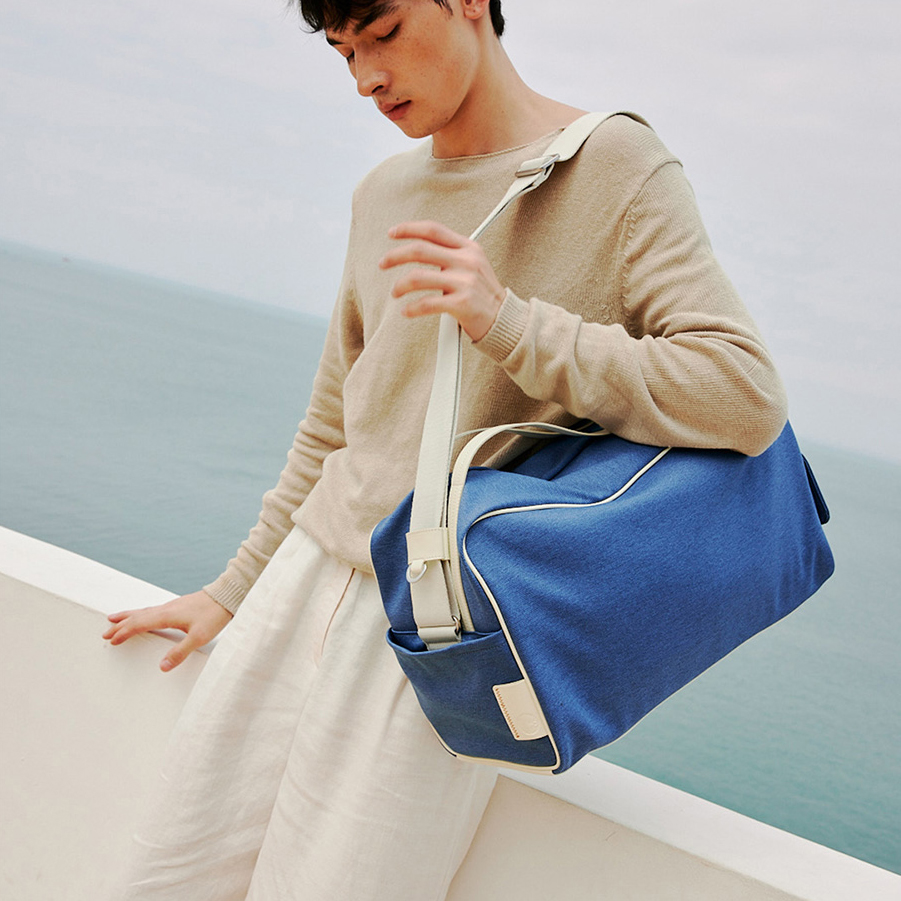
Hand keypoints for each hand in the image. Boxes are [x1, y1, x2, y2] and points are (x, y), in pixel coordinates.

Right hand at [103, 590, 232, 671]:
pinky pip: (152, 609)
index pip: (139, 624)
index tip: (111, 640)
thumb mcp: (199, 638)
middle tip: (105, 632)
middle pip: (137, 616)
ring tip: (114, 618)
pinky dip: (141, 613)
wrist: (227, 596)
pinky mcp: (178, 605)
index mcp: (166, 616)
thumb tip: (161, 667)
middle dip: (120, 624)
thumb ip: (179, 653)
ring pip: (144, 611)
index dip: (124, 633)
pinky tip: (145, 615)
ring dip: (128, 616)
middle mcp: (165, 609)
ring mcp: (171, 606)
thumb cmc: (214, 616)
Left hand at [379, 221, 504, 341]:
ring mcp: (465, 283)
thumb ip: (452, 255)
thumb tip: (420, 250)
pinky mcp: (462, 304)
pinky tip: (406, 311)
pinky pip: (426, 303)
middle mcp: (467, 262)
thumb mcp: (474, 266)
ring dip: (400, 285)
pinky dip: (411, 308)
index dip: (409, 229)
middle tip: (383, 263)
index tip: (392, 233)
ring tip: (395, 292)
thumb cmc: (483, 295)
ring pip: (418, 277)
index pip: (433, 230)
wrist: (504, 320)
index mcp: (468, 248)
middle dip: (395, 256)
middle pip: (420, 250)